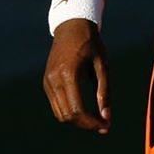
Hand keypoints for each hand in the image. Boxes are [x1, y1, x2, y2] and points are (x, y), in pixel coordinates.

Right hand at [42, 19, 110, 133]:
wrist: (72, 26)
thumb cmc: (92, 43)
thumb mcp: (102, 64)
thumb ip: (104, 90)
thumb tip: (107, 116)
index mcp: (69, 75)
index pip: (77, 110)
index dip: (91, 122)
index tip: (106, 126)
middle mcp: (54, 81)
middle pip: (67, 115)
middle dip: (86, 123)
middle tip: (105, 124)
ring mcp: (47, 82)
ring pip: (60, 113)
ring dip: (77, 119)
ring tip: (97, 117)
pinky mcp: (46, 82)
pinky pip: (57, 104)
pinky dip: (70, 110)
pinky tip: (86, 108)